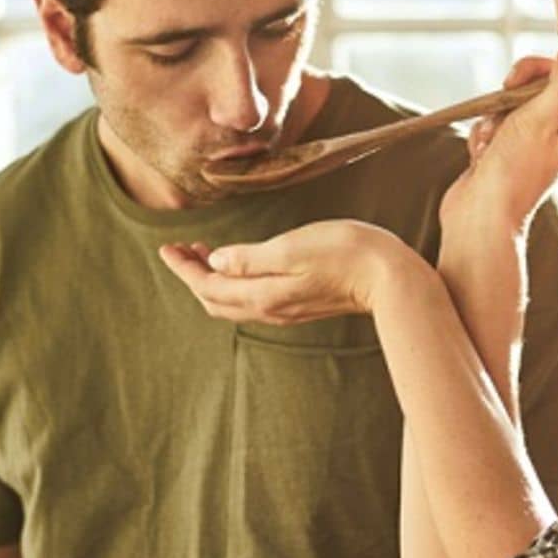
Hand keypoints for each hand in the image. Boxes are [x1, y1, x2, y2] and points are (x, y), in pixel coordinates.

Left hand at [158, 219, 415, 325]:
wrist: (391, 279)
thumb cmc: (346, 253)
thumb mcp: (292, 247)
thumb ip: (249, 258)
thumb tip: (215, 263)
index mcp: (262, 294)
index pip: (207, 285)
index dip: (182, 267)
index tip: (166, 247)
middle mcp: (270, 308)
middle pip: (215, 300)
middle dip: (193, 276)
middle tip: (182, 248)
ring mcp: (286, 310)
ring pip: (233, 302)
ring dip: (213, 280)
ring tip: (204, 253)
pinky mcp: (301, 305)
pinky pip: (253, 300)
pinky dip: (235, 284)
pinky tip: (239, 266)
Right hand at [443, 54, 557, 237]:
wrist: (481, 217)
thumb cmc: (514, 174)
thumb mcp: (541, 119)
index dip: (542, 68)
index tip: (521, 75)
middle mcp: (551, 137)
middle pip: (533, 90)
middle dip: (509, 95)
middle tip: (503, 99)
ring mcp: (525, 147)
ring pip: (505, 109)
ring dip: (492, 120)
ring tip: (491, 144)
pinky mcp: (501, 156)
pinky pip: (489, 129)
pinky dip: (481, 137)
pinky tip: (481, 156)